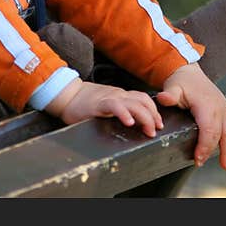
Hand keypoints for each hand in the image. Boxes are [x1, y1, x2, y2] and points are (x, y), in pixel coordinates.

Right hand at [45, 78, 163, 137]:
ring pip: (134, 103)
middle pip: (143, 101)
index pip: (143, 99)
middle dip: (153, 116)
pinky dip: (124, 114)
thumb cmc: (84, 102)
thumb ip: (118, 109)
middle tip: (156, 129)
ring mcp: (109, 98)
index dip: (154, 111)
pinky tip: (129, 122)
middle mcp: (118, 95)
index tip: (158, 124)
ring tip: (148, 130)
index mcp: (121, 95)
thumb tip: (133, 123)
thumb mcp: (106, 104)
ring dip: (145, 117)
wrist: (67, 95)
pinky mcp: (99, 103)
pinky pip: (115, 106)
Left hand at [156, 63, 225, 169]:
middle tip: (199, 163)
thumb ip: (169, 95)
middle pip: (218, 134)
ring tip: (224, 165)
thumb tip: (163, 98)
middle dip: (210, 150)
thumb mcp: (173, 86)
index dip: (204, 146)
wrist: (190, 72)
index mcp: (207, 104)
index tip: (197, 158)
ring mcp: (224, 109)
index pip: (208, 130)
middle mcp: (219, 107)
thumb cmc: (181, 81)